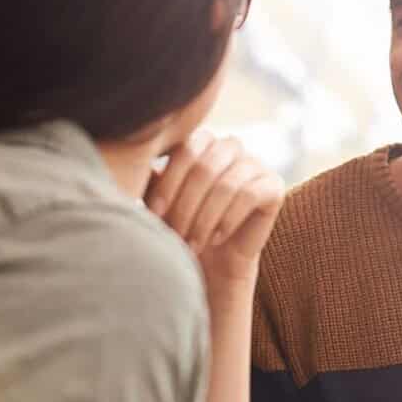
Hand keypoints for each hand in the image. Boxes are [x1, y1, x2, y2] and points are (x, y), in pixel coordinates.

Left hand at [145, 131, 284, 287]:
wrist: (213, 260)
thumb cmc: (181, 225)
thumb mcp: (160, 200)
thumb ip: (150, 178)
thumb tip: (127, 160)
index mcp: (201, 141)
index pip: (185, 150)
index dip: (169, 183)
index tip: (153, 214)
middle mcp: (230, 146)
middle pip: (206, 167)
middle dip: (186, 205)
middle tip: (174, 235)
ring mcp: (254, 164)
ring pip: (226, 184)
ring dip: (205, 219)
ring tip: (192, 243)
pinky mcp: (273, 185)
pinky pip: (250, 196)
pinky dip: (228, 219)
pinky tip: (216, 238)